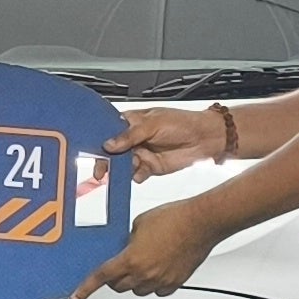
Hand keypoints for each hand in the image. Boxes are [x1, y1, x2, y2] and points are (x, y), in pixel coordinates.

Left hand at [70, 196, 223, 298]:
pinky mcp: (174, 283)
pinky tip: (158, 267)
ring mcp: (160, 281)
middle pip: (118, 286)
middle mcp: (144, 274)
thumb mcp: (139, 224)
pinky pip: (157, 290)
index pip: (101, 277)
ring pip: (138, 290)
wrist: (200, 223)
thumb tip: (124, 248)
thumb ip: (127, 241)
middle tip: (120, 264)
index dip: (86, 289)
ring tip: (145, 261)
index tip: (77, 297)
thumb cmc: (174, 219)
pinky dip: (153, 282)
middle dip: (115, 277)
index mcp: (131, 259)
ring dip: (135, 280)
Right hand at [105, 106, 230, 178]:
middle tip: (101, 170)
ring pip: (123, 165)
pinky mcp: (150, 167)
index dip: (99, 139)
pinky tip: (140, 173)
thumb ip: (130, 135)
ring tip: (129, 167)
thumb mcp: (153, 124)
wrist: (205, 139)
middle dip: (106, 161)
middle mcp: (133, 138)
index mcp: (131, 121)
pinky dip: (136, 176)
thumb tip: (109, 144)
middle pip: (112, 151)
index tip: (93, 149)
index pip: (108, 130)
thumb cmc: (182, 122)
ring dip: (122, 169)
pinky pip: (136, 174)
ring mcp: (141, 153)